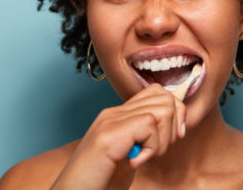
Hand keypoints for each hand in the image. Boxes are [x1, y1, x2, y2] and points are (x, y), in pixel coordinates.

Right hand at [50, 83, 186, 189]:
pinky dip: (151, 148)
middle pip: (164, 97)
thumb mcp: (128, 154)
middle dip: (173, 126)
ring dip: (162, 140)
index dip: (174, 113)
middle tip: (156, 149)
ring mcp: (111, 121)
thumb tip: (172, 127)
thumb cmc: (100, 180)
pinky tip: (134, 162)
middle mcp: (114, 113)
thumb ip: (143, 137)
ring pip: (162, 110)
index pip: (157, 93)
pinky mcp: (110, 134)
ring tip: (143, 156)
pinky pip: (150, 125)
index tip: (170, 139)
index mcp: (118, 116)